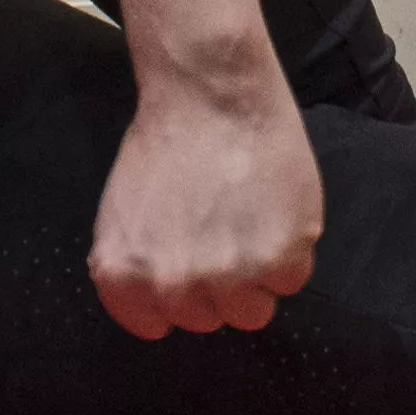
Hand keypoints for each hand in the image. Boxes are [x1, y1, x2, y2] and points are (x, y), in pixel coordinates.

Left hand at [87, 76, 325, 339]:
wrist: (211, 91)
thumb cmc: (167, 140)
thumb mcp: (123, 210)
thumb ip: (138, 263)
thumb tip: (163, 301)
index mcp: (125, 275)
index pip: (157, 324)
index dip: (177, 292)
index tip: (189, 259)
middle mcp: (173, 286)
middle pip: (210, 320)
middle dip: (219, 284)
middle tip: (224, 229)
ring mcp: (229, 277)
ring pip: (253, 311)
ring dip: (259, 274)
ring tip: (252, 220)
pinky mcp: (280, 257)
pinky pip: (293, 279)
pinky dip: (291, 249)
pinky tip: (275, 206)